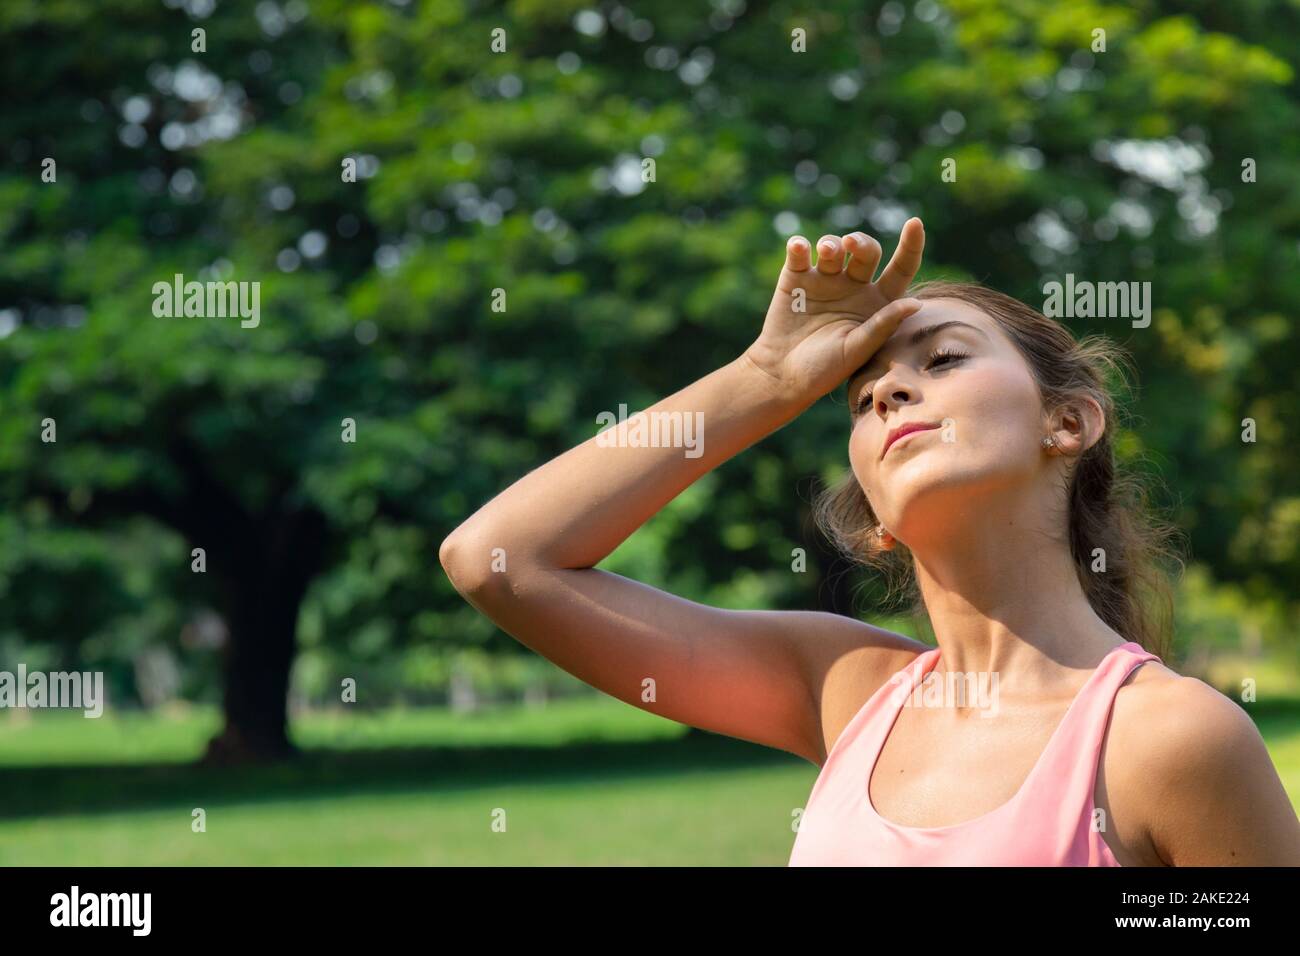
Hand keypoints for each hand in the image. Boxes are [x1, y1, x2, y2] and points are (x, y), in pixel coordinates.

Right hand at [742, 218, 925, 405]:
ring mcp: (824, 280)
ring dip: (831, 243)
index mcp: (878, 302)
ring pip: (834, 246)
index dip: (911, 245)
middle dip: (861, 242)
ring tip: (826, 251)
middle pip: (866, 251)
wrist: (782, 376)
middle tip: (851, 245)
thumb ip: (882, 325)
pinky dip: (798, 246)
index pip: (901, 268)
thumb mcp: (857, 349)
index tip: (915, 223)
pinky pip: (799, 253)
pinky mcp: (795, 278)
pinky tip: (799, 248)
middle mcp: (853, 285)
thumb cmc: (825, 369)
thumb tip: (917, 303)